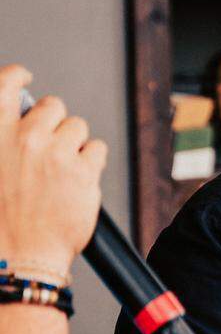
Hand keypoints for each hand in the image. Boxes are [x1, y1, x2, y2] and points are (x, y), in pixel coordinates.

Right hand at [0, 65, 105, 279]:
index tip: (25, 77)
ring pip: (78, 127)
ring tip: (62, 171)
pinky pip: (97, 149)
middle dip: (54, 124)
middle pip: (52, 106)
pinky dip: (92, 162)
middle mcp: (24, 137)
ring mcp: (55, 153)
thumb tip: (18, 123)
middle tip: (49, 150)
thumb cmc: (1, 222)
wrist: (20, 257)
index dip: (18, 77)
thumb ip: (2, 142)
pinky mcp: (84, 171)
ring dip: (74, 144)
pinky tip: (78, 180)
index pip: (6, 84)